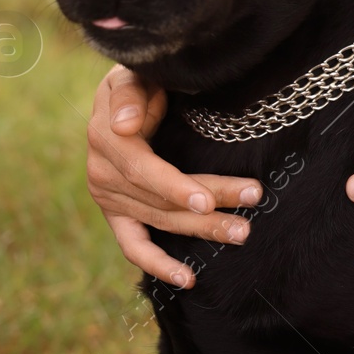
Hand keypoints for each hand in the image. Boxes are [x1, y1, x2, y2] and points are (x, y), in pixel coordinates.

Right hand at [86, 64, 264, 287]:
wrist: (122, 95)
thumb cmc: (139, 78)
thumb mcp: (133, 73)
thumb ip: (130, 93)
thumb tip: (125, 125)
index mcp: (107, 137)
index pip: (144, 171)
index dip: (176, 187)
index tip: (207, 200)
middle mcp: (102, 172)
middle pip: (161, 198)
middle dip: (209, 203)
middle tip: (252, 201)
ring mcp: (107, 197)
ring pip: (160, 220)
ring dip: (200, 230)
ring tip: (241, 232)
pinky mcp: (116, 213)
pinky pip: (134, 246)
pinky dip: (158, 265)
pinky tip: (188, 279)